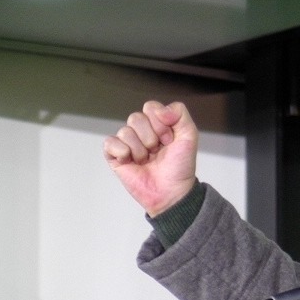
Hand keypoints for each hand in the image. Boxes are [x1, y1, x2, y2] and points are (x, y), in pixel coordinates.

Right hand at [103, 100, 197, 216]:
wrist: (172, 192)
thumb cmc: (180, 167)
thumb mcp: (189, 136)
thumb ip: (180, 113)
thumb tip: (160, 109)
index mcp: (156, 124)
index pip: (150, 108)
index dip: (161, 124)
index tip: (169, 140)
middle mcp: (141, 132)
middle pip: (136, 118)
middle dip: (150, 137)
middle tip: (158, 152)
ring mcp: (127, 144)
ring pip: (125, 132)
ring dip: (140, 149)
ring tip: (147, 160)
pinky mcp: (115, 157)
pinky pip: (110, 143)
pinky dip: (122, 151)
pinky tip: (131, 161)